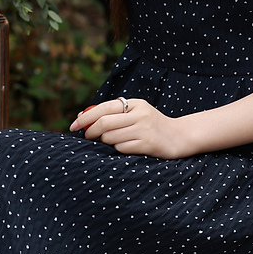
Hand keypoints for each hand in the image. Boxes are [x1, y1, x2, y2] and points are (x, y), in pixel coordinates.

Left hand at [69, 98, 191, 158]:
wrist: (179, 137)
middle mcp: (140, 114)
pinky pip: (121, 148)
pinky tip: (125, 148)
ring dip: (105, 142)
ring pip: (110, 137)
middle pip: (104, 123)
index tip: (73, 126)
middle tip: (87, 137)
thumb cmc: (151, 126)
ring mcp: (144, 129)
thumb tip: (82, 117)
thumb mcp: (136, 113)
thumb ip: (114, 114)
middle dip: (90, 132)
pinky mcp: (147, 144)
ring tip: (112, 142)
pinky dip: (117, 149)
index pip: (103, 108)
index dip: (85, 117)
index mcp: (135, 104)